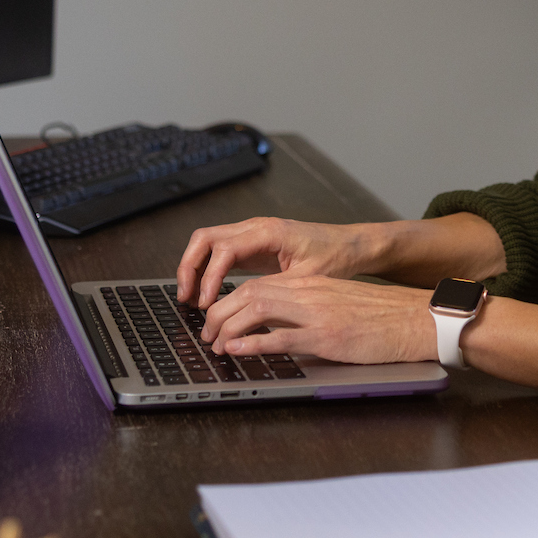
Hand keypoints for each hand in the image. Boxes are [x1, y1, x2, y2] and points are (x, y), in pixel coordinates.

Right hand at [176, 216, 371, 306]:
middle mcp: (256, 227)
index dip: (210, 277)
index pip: (224, 249)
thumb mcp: (307, 279)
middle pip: (205, 238)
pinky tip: (207, 293)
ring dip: (194, 268)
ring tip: (191, 299)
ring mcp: (252, 233)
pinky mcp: (253, 244)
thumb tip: (247, 309)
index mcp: (268, 232)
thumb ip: (276, 291)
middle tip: (186, 298)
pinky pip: (219, 252)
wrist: (350, 245)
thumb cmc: (335, 257)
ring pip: (207, 242)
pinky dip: (207, 269)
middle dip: (189, 267)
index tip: (206, 303)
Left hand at [201, 274, 435, 364]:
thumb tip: (282, 328)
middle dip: (219, 314)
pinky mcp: (327, 336)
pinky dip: (253, 343)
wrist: (417, 319)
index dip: (229, 301)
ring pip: (257, 309)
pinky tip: (237, 350)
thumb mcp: (340, 305)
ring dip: (228, 327)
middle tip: (207, 335)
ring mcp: (317, 313)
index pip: (258, 285)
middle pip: (248, 293)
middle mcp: (310, 293)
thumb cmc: (384, 318)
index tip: (217, 319)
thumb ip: (311, 310)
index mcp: (312, 285)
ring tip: (215, 344)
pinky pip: (281, 337)